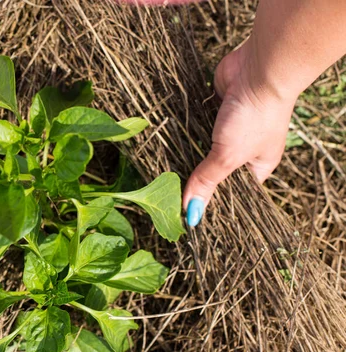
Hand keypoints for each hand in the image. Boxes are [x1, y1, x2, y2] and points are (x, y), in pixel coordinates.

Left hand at [183, 40, 296, 225]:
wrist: (259, 69)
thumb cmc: (255, 116)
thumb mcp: (228, 156)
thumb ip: (207, 181)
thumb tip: (192, 213)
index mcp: (256, 166)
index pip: (231, 192)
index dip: (210, 202)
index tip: (186, 214)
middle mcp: (244, 148)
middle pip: (213, 170)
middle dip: (194, 177)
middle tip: (168, 194)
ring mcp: (229, 127)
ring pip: (201, 147)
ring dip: (186, 153)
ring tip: (161, 172)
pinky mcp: (215, 108)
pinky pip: (195, 125)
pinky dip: (184, 131)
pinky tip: (165, 143)